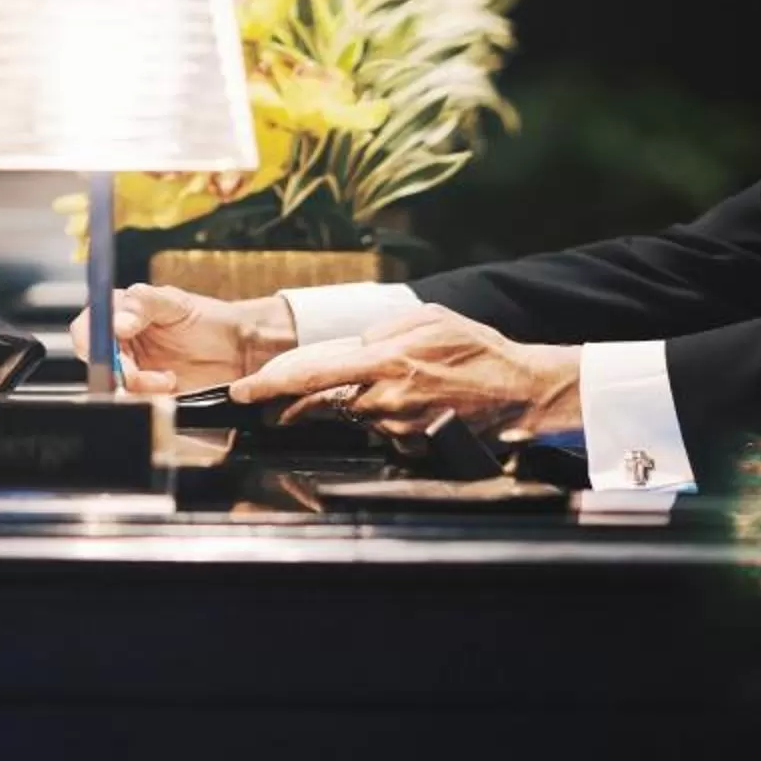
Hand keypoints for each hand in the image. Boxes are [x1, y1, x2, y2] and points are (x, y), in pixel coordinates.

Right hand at [81, 284, 295, 392]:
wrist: (237, 350)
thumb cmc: (206, 318)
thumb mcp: (175, 302)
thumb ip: (144, 303)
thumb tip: (118, 321)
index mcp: (119, 314)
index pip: (87, 327)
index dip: (92, 339)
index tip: (118, 341)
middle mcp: (120, 344)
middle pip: (97, 363)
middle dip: (119, 371)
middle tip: (137, 374)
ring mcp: (133, 371)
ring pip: (115, 386)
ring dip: (138, 388)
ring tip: (166, 380)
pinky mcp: (147, 395)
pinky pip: (135, 403)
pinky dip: (149, 400)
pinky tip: (170, 389)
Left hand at [228, 303, 581, 439]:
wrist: (519, 389)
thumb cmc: (476, 350)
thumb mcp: (428, 318)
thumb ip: (382, 329)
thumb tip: (354, 346)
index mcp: (385, 360)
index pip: (311, 373)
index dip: (270, 383)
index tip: (241, 391)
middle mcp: (385, 397)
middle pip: (321, 401)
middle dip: (295, 400)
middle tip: (272, 400)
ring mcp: (397, 425)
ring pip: (349, 414)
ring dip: (344, 403)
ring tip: (367, 389)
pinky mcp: (410, 443)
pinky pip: (377, 428)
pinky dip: (377, 415)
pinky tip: (402, 402)